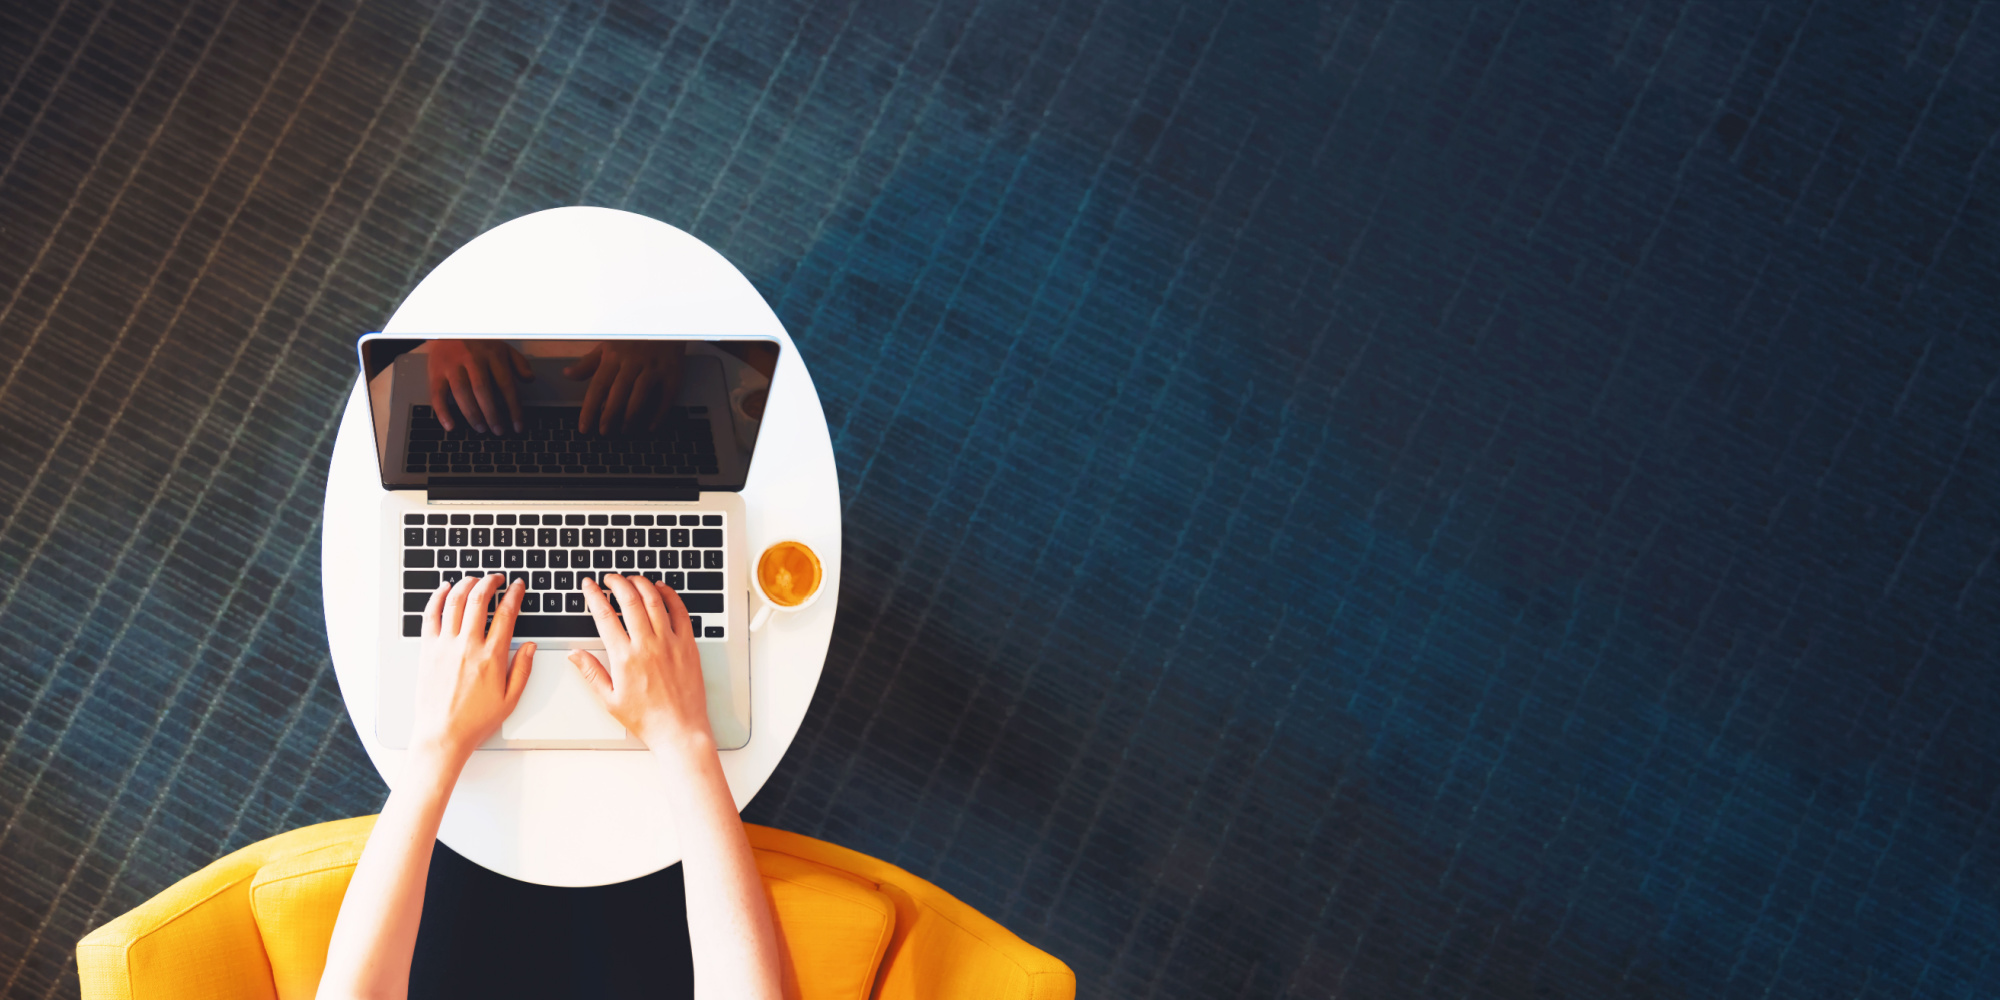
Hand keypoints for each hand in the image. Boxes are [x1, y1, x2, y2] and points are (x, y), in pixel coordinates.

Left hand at [410, 574, 534, 759]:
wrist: (442, 734)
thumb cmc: (475, 720)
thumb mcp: (510, 698)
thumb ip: (523, 669)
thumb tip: (531, 646)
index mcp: (492, 657)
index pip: (506, 614)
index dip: (514, 595)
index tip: (517, 587)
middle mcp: (468, 646)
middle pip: (479, 600)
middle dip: (490, 582)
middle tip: (496, 577)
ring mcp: (445, 646)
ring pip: (455, 602)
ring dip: (466, 584)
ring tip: (474, 579)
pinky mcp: (427, 649)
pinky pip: (430, 615)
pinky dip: (437, 597)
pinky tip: (444, 589)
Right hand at [427, 339, 533, 433]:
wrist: (448, 327)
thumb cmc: (478, 342)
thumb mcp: (502, 347)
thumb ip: (518, 363)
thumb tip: (530, 379)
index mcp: (492, 355)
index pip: (506, 385)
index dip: (514, 408)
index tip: (518, 426)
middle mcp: (472, 360)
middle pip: (484, 391)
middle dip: (492, 415)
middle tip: (498, 431)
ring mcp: (453, 366)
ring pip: (462, 394)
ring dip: (472, 415)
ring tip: (481, 429)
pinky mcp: (436, 372)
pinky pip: (438, 394)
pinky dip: (443, 412)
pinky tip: (450, 425)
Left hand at [563, 341, 684, 433]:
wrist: (665, 322)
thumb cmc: (633, 336)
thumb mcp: (607, 345)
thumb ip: (588, 363)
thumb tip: (568, 375)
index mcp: (614, 356)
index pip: (598, 386)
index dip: (590, 409)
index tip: (585, 427)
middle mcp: (633, 362)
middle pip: (618, 394)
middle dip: (609, 416)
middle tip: (604, 432)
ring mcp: (653, 368)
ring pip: (640, 397)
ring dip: (631, 417)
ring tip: (624, 430)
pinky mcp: (672, 372)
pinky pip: (666, 397)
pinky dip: (659, 414)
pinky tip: (651, 426)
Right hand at [568, 574, 712, 751]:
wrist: (679, 729)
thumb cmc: (646, 719)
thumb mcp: (609, 699)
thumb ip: (591, 673)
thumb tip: (574, 654)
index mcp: (624, 657)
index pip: (605, 616)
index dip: (594, 595)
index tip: (589, 585)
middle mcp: (647, 645)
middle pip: (630, 600)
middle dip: (617, 583)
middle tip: (610, 577)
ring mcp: (670, 642)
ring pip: (654, 601)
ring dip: (641, 584)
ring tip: (632, 579)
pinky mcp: (688, 645)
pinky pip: (680, 612)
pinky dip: (670, 596)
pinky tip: (662, 589)